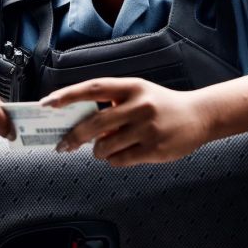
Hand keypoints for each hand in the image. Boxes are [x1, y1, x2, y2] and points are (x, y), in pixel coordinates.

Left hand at [43, 78, 209, 166]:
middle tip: (63, 144)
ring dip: (98, 151)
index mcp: (132, 86)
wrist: (199, 116)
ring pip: (105, 147)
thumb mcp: (139, 95)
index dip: (67, 95)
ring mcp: (147, 128)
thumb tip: (80, 126)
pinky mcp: (154, 149)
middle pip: (94, 123)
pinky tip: (120, 154)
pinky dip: (113, 160)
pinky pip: (119, 160)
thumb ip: (113, 106)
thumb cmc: (161, 105)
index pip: (93, 88)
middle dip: (74, 137)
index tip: (47, 103)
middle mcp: (139, 105)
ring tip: (103, 149)